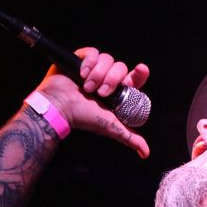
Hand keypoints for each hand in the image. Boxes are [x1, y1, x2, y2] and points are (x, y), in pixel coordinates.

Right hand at [35, 47, 149, 157]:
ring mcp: (94, 68)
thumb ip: (130, 137)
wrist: (60, 107)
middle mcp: (106, 78)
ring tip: (87, 87)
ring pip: (108, 59)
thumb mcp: (111, 127)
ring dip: (98, 74)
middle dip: (112, 80)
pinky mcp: (82, 58)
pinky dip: (89, 62)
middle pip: (121, 67)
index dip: (140, 73)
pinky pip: (94, 52)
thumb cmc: (83, 118)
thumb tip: (146, 154)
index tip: (142, 69)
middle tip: (101, 93)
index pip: (134, 78)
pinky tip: (81, 75)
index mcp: (116, 91)